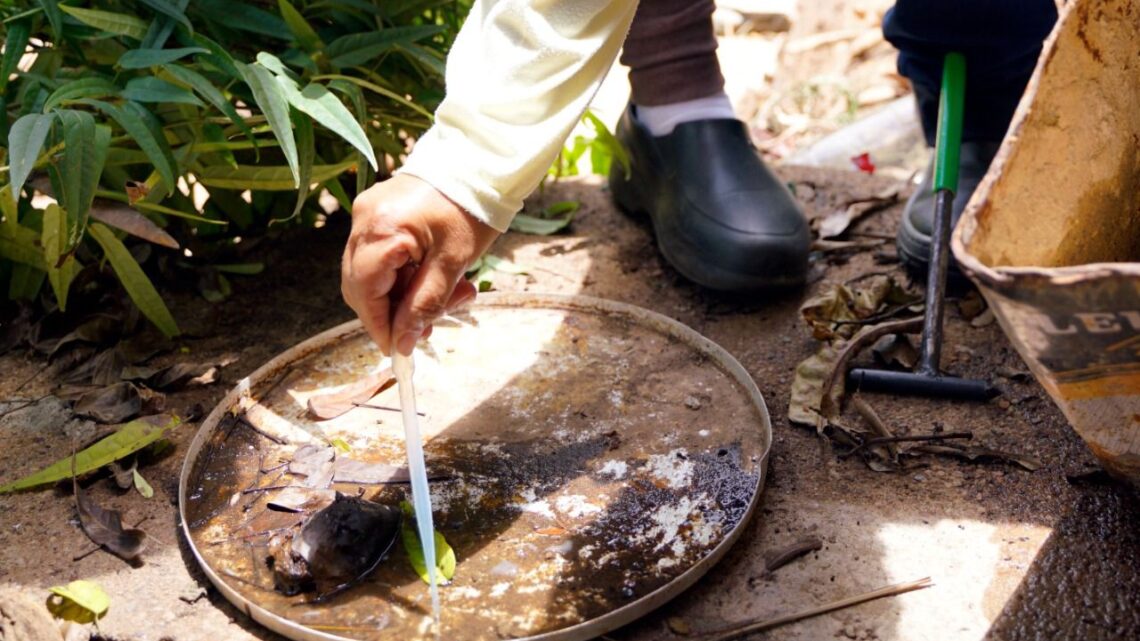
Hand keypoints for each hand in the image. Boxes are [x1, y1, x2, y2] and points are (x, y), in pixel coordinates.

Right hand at [341, 174, 499, 355]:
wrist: (479, 162)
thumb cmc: (470, 208)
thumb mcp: (453, 263)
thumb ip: (424, 305)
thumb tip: (402, 344)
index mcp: (382, 229)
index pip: (364, 292)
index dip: (379, 325)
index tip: (398, 350)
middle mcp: (364, 219)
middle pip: (360, 285)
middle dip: (392, 312)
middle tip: (428, 328)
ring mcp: (367, 212)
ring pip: (370, 273)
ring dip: (402, 295)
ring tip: (446, 298)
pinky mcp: (376, 210)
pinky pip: (378, 254)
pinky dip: (402, 274)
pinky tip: (432, 277)